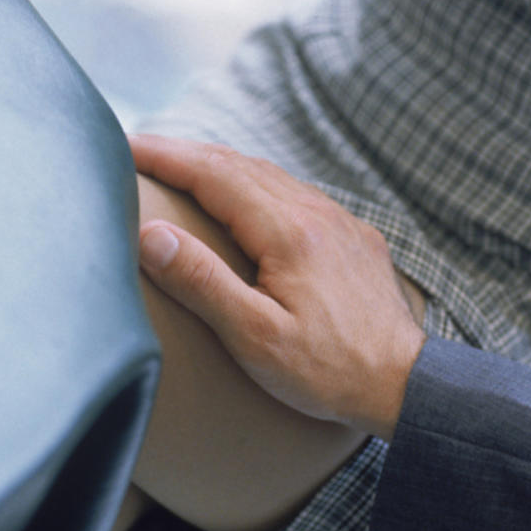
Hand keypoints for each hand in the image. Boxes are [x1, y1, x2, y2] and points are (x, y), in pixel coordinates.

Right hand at [131, 134, 425, 439]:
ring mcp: (340, 222)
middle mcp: (317, 213)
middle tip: (142, 151)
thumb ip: (203, 282)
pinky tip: (245, 202)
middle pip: (240, 164)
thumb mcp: (255, 336)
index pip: (213, 173)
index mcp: (289, 231)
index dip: (165, 155)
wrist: (406, 385)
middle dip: (186, 153)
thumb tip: (151, 234)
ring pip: (270, 176)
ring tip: (182, 169)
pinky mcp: (353, 238)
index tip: (125, 145)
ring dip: (221, 166)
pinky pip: (296, 195)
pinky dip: (256, 186)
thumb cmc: (328, 371)